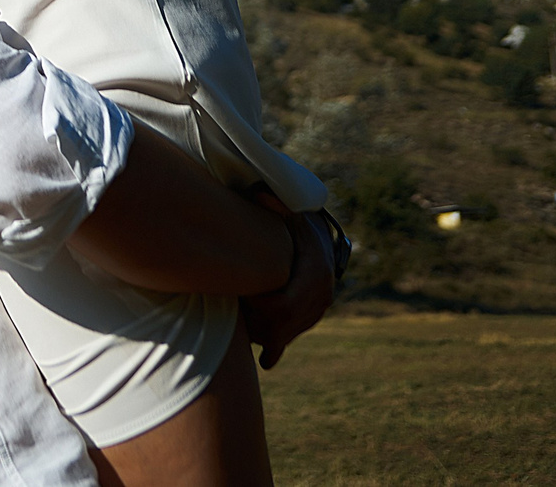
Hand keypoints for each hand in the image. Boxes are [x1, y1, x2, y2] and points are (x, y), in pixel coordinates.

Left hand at [241, 201, 339, 369]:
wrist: (320, 242)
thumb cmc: (298, 225)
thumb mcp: (291, 212)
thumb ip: (275, 204)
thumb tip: (258, 194)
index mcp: (315, 276)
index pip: (284, 306)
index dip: (259, 304)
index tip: (241, 293)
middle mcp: (320, 298)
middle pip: (282, 327)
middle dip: (256, 324)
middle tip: (235, 313)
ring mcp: (315, 312)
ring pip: (282, 336)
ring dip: (258, 334)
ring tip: (238, 323)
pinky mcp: (306, 320)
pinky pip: (287, 342)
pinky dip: (274, 351)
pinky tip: (264, 361)